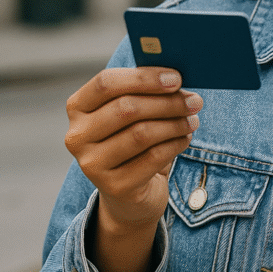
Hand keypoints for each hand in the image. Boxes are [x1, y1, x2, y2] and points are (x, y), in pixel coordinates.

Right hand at [65, 68, 201, 229]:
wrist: (128, 193)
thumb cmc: (131, 140)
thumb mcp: (130, 113)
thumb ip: (143, 92)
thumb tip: (175, 78)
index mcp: (78, 108)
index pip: (105, 83)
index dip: (144, 78)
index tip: (176, 78)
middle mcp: (77, 136)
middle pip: (127, 108)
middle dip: (168, 102)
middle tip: (195, 101)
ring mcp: (92, 164)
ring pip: (142, 134)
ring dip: (175, 123)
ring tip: (192, 120)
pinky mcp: (114, 186)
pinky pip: (153, 158)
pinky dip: (176, 144)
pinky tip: (185, 138)